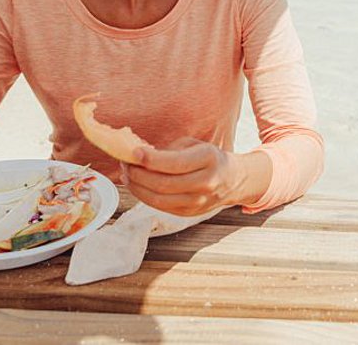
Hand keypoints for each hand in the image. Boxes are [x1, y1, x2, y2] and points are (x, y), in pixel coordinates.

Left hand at [123, 136, 271, 216]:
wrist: (232, 180)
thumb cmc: (209, 158)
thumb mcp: (194, 144)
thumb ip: (169, 150)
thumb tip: (139, 155)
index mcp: (208, 159)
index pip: (174, 163)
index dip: (151, 159)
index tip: (134, 152)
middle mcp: (205, 183)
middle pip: (163, 183)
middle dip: (138, 174)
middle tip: (125, 163)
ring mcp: (198, 202)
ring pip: (158, 199)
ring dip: (137, 187)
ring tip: (127, 175)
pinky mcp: (188, 213)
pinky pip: (160, 207)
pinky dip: (144, 196)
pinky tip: (137, 185)